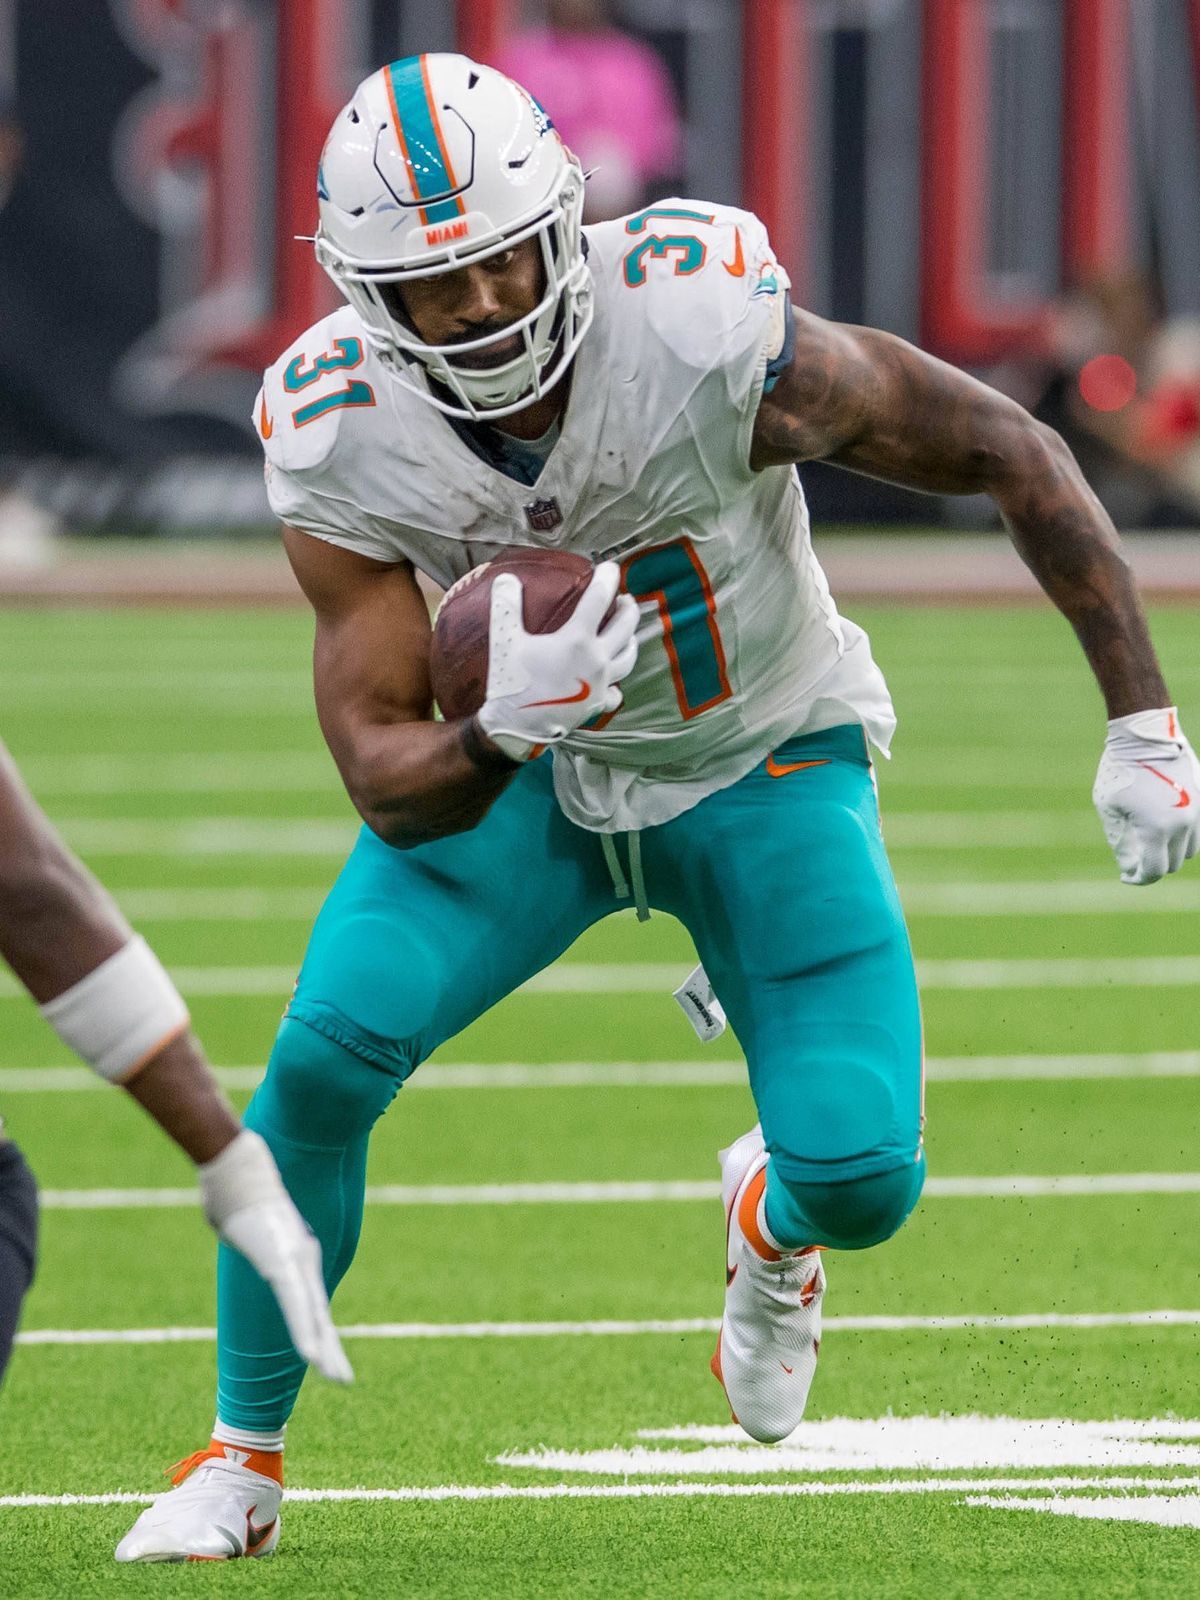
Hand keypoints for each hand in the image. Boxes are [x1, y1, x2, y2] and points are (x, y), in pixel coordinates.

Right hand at [198, 1130, 352, 1383]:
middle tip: (345, 1384)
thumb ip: (253, 1227)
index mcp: (296, 1255)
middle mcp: (301, 1259)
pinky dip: (304, 1329)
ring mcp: (294, 1260)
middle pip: (318, 1315)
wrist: (235, 1162)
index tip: (329, 1360)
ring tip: (337, 1377)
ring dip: (322, 1348)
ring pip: (311, 1314)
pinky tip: (312, 1353)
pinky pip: (295, 1303)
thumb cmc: (238, 1188)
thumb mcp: (252, 1217)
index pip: (311, 1303)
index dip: (320, 1333)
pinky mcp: (281, 1260)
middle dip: (330, 1350)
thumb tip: (233, 1220)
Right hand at [475, 561, 639, 759]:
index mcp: (577, 640)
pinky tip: (612, 680)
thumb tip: (504, 577)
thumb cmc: (511, 682)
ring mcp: (601, 685)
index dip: (607, 579)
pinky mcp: (598, 705)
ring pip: (629, 658)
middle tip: (624, 599)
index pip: (599, 600)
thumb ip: (506, 606)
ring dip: (631, 641)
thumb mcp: (505, 640)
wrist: (516, 728)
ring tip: (629, 633)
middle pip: (625, 626)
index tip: (610, 567)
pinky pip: (616, 692)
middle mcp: (597, 660)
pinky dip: (617, 683)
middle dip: (628, 608)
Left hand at [1093, 707, 1199, 883]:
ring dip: (1172, 851)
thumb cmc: (1121, 771)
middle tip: (1135, 856)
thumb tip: (1129, 865)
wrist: (1145, 736)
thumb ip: (1120, 840)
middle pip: (1173, 863)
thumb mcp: (1109, 808)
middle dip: (1153, 864)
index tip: (1126, 876)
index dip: (1139, 879)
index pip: (1154, 871)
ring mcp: (1198, 811)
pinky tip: (1165, 827)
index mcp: (1156, 828)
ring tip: (1151, 840)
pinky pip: (1199, 830)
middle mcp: (1183, 824)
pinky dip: (1184, 836)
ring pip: (1191, 850)